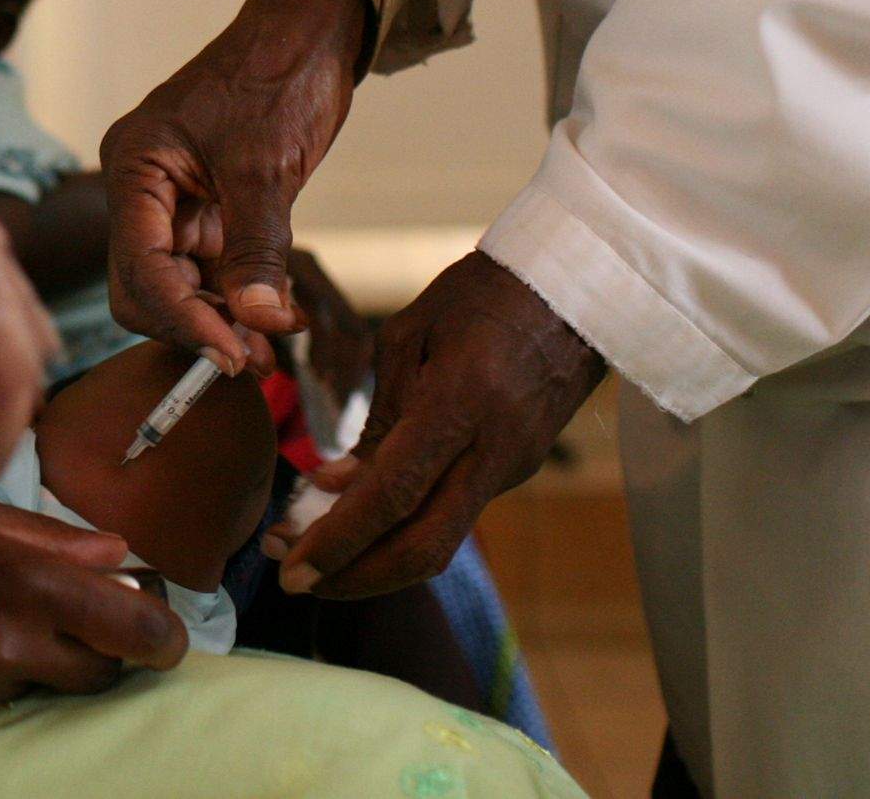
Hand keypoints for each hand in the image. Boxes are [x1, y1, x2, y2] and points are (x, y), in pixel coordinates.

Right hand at [0, 504, 188, 736]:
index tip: (167, 635)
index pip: (137, 630)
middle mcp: (5, 643)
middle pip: (99, 676)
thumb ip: (56, 541)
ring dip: (28, 663)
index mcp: (25, 582)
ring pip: (36, 689)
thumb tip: (123, 554)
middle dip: (102, 657)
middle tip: (79, 632)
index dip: (165, 638)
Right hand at [100, 0, 370, 372]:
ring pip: (179, 286)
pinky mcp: (206, 209)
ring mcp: (172, 202)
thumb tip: (258, 323)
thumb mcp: (267, 167)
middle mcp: (141, 189)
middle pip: (146, 286)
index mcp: (134, 166)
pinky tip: (277, 318)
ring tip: (272, 347)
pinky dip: (238, 299)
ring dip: (222, 321)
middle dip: (195, 327)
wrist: (307, 35)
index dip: (182, 318)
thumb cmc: (278, 76)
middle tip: (251, 359)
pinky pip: (209, 271)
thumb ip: (258, 248)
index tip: (230, 355)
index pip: (140, 265)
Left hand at [273, 252, 603, 596]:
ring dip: (377, 562)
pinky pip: (456, 512)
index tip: (290, 566)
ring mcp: (514, 464)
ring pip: (442, 541)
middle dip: (354, 577)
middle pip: (423, 548)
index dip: (339, 541)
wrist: (579, 286)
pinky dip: (405, 527)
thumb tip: (333, 485)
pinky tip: (363, 518)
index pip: (392, 495)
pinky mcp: (520, 467)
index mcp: (459, 401)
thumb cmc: (480, 293)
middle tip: (295, 582)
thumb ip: (376, 417)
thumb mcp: (409, 335)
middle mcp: (493, 448)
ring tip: (316, 558)